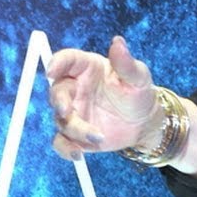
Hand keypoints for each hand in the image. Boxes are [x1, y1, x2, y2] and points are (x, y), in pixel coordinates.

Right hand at [47, 35, 160, 159]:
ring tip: (98, 136)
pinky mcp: (75, 134)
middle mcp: (75, 88)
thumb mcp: (139, 77)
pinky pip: (61, 142)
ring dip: (75, 129)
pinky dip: (65, 149)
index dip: (57, 63)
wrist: (144, 123)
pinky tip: (78, 154)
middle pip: (56, 92)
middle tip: (66, 110)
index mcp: (87, 68)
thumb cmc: (140, 94)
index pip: (67, 60)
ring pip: (61, 120)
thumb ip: (126, 63)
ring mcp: (73, 112)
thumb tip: (118, 42)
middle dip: (58, 101)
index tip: (52, 70)